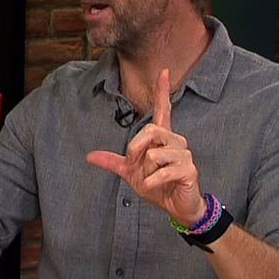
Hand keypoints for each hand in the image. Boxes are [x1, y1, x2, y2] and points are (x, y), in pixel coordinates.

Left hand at [86, 69, 205, 225]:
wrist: (175, 207)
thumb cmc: (157, 186)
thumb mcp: (130, 173)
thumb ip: (113, 162)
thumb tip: (89, 156)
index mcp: (162, 138)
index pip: (163, 109)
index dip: (163, 91)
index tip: (164, 71)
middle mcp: (175, 141)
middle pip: (150, 131)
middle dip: (136, 149)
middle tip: (135, 165)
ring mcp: (184, 155)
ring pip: (155, 154)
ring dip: (146, 171)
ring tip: (152, 179)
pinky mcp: (189, 169)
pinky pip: (163, 172)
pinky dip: (152, 182)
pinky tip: (155, 186)